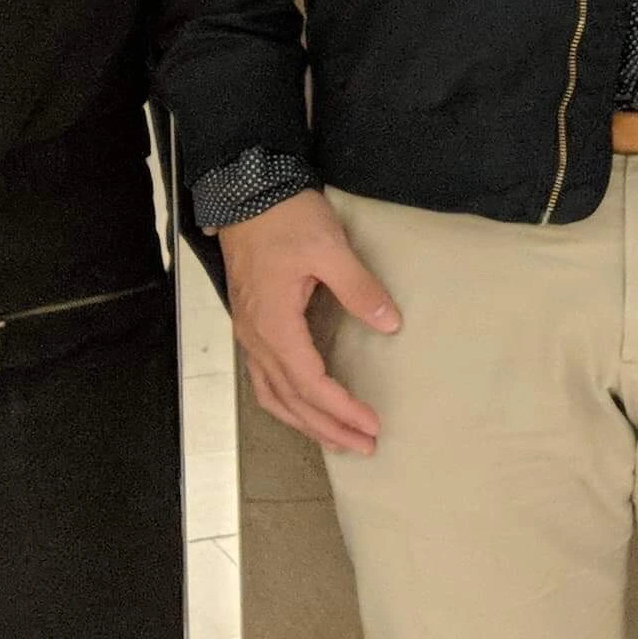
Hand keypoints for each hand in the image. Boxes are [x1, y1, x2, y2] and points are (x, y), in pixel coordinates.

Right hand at [218, 188, 400, 454]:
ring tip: (338, 438)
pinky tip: (306, 406)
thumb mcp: (330, 249)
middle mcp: (256, 337)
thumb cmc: (286, 217)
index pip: (310, 384)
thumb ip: (359, 289)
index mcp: (274, 324)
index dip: (341, 409)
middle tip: (364, 446)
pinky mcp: (252, 323)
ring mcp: (249, 332)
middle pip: (290, 400)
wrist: (247, 192)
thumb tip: (389, 323)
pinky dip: (287, 401)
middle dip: (327, 428)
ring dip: (305, 421)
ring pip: (273, 395)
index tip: (371, 425)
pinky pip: (264, 377)